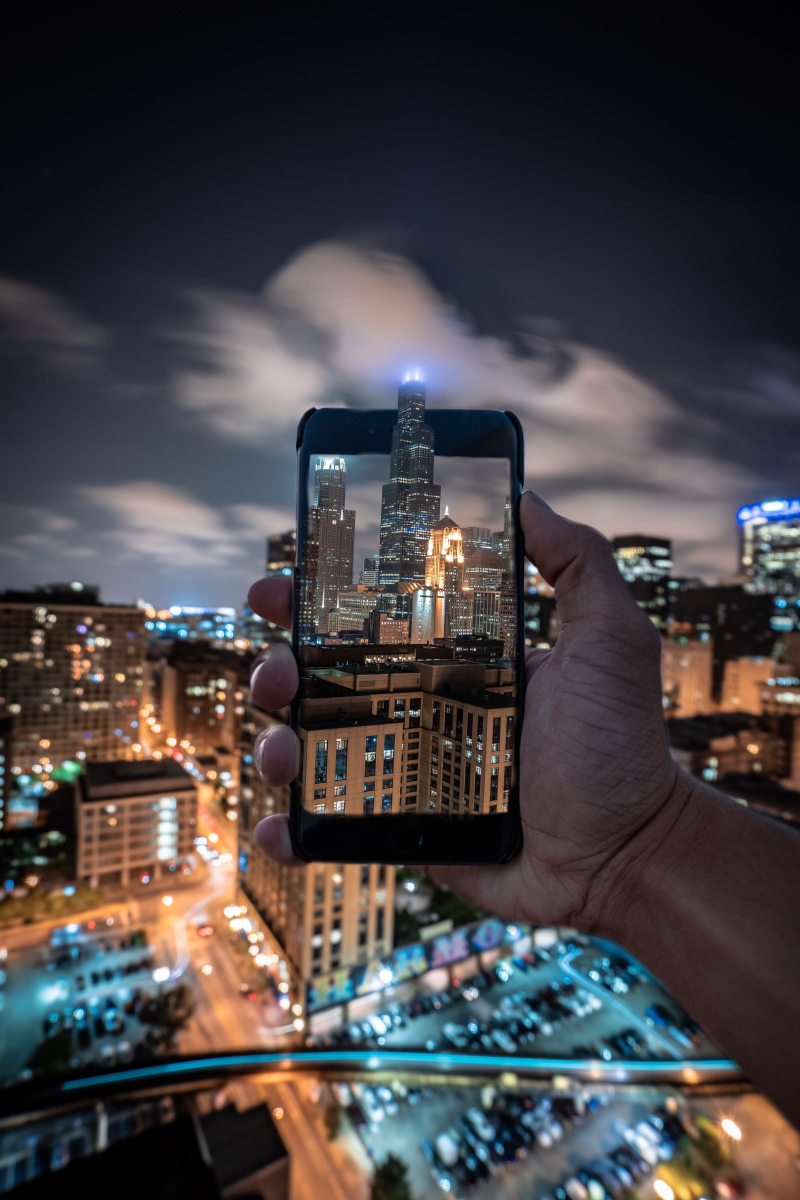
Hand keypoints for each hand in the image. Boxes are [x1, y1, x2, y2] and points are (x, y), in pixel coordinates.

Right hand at [247, 490, 686, 935]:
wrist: (627, 855)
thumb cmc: (622, 746)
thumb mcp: (611, 639)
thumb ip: (579, 564)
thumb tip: (527, 500)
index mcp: (456, 661)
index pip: (373, 618)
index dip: (319, 600)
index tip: (282, 586)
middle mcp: (423, 708)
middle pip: (326, 680)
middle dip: (281, 667)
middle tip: (279, 672)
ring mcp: (409, 771)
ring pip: (319, 749)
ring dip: (278, 745)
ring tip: (284, 754)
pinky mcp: (407, 830)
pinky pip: (337, 827)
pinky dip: (296, 830)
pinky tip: (281, 827)